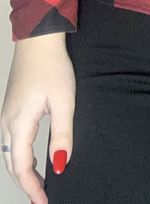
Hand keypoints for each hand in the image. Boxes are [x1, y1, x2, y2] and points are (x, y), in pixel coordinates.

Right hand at [1, 33, 75, 203]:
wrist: (38, 40)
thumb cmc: (52, 66)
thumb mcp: (64, 101)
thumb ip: (62, 134)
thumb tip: (60, 164)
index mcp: (19, 123)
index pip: (22, 167)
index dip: (33, 188)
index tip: (45, 202)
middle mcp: (7, 121)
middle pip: (12, 163)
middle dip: (26, 183)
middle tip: (42, 198)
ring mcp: (6, 114)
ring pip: (9, 153)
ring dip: (22, 170)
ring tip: (39, 183)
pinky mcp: (10, 107)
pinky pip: (11, 140)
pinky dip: (19, 155)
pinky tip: (31, 158)